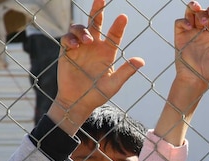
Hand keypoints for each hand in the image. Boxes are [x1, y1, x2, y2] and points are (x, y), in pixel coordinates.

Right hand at [48, 0, 142, 134]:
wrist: (78, 102)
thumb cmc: (98, 94)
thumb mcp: (114, 84)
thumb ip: (126, 72)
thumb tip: (141, 60)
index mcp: (108, 52)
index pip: (114, 35)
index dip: (119, 26)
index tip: (123, 17)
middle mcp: (94, 46)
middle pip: (96, 23)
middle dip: (97, 9)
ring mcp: (80, 47)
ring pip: (80, 28)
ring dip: (83, 30)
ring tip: (87, 40)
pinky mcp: (67, 51)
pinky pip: (67, 38)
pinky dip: (70, 38)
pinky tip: (74, 45)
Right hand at [174, 2, 208, 89]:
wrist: (196, 80)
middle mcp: (200, 32)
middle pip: (201, 13)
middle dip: (204, 10)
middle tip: (207, 16)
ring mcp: (189, 33)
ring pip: (189, 14)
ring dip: (192, 8)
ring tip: (195, 9)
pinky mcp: (180, 37)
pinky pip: (179, 24)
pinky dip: (183, 21)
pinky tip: (189, 26)